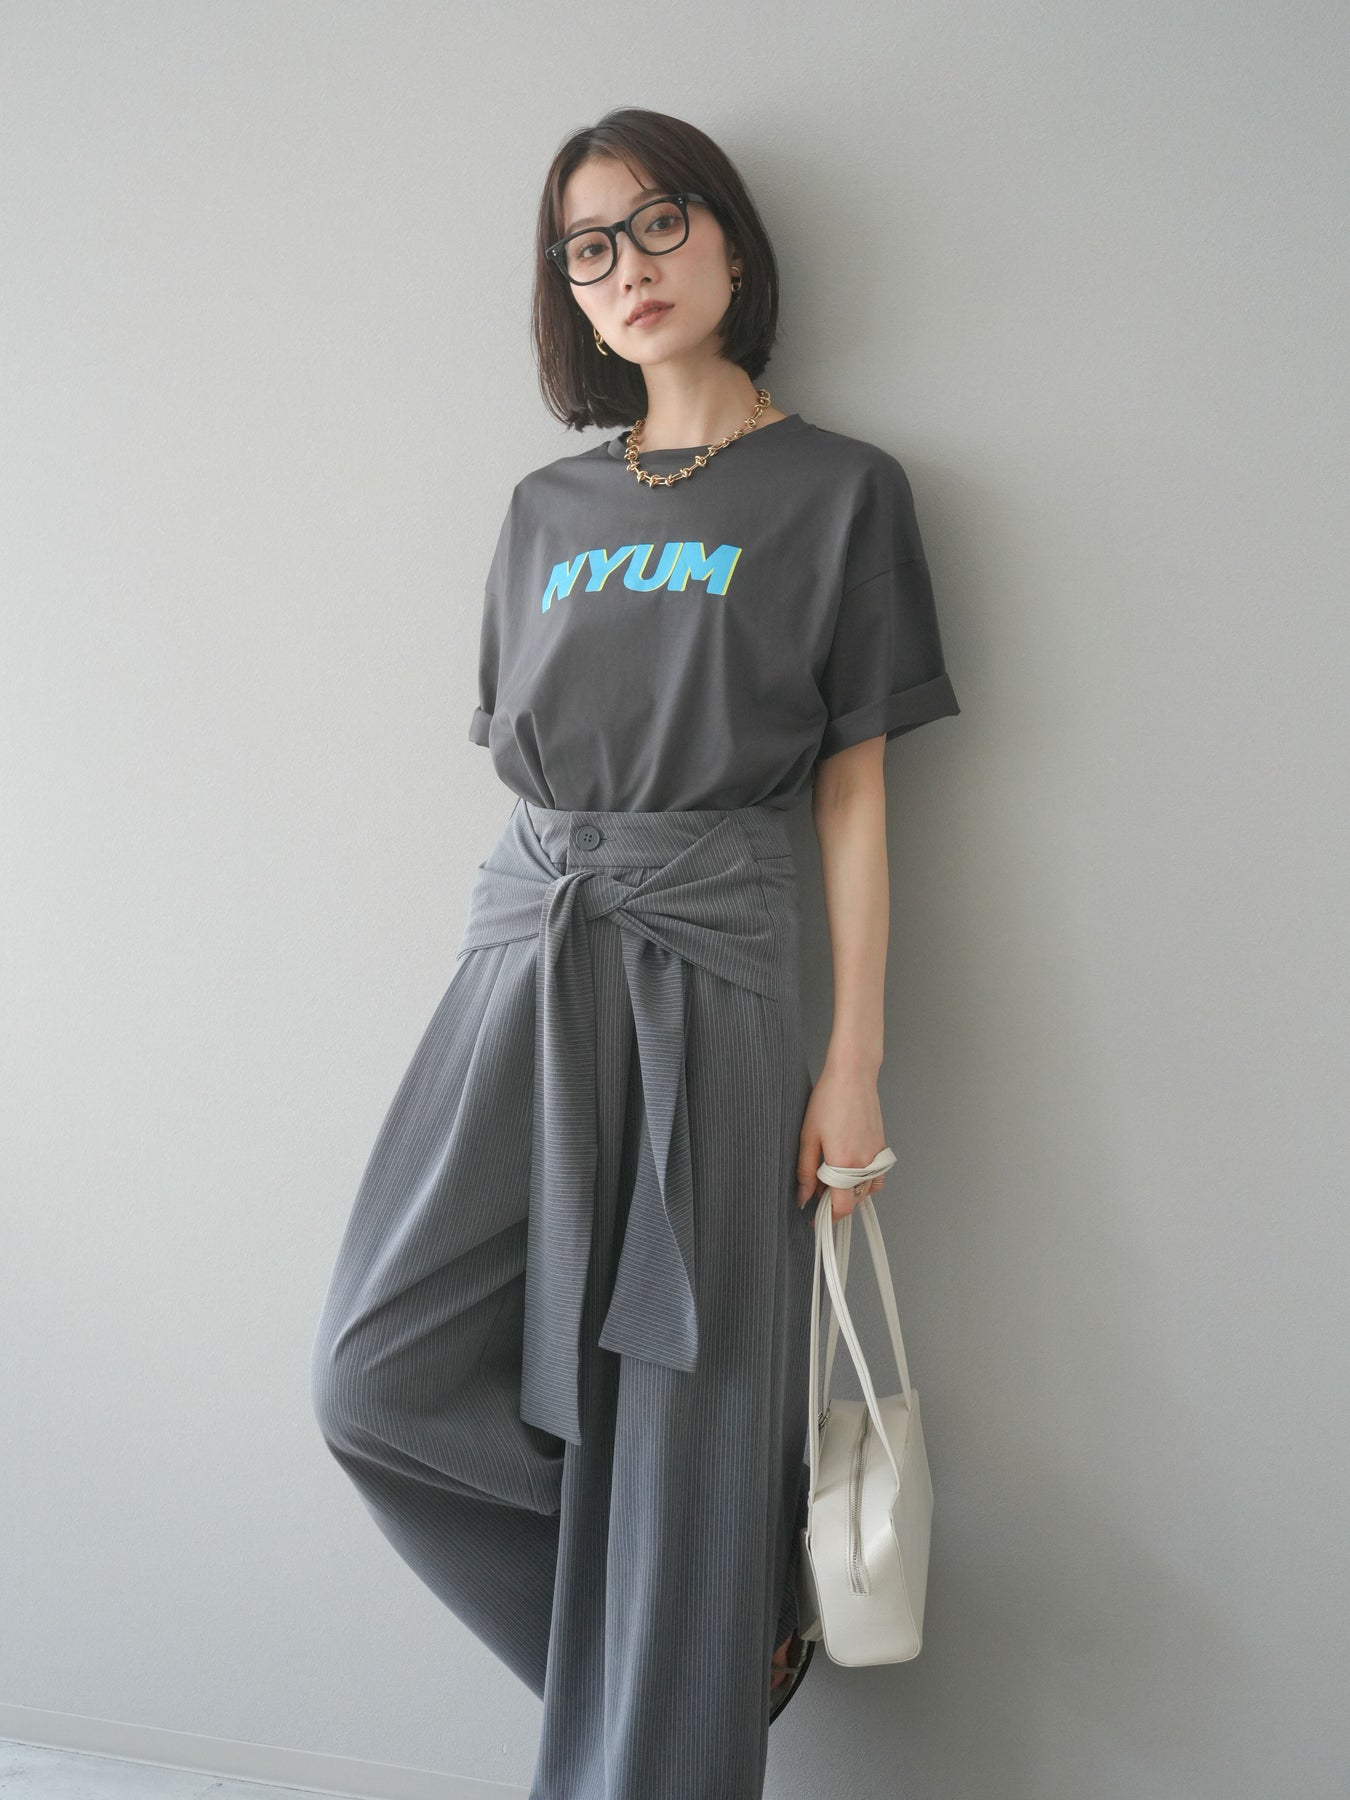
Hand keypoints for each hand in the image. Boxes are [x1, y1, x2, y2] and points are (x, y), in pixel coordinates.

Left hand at [795, 1063, 887, 1222]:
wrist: (853, 1076)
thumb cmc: (828, 1100)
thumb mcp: (808, 1136)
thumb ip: (806, 1171)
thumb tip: (803, 1197)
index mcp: (844, 1163)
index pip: (841, 1207)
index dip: (827, 1217)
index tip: (814, 1218)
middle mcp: (864, 1164)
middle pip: (854, 1201)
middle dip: (835, 1202)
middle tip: (816, 1191)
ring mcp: (876, 1157)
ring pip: (867, 1191)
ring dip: (851, 1192)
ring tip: (832, 1178)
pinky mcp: (882, 1148)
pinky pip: (876, 1177)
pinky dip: (864, 1181)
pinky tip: (849, 1168)